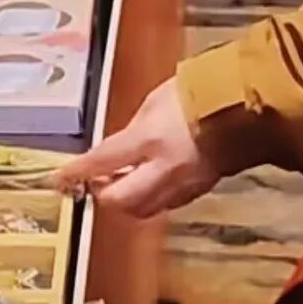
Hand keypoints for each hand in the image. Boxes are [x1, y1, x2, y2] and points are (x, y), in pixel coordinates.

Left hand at [55, 78, 219, 219]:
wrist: (244, 108)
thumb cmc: (195, 93)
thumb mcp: (154, 102)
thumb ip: (133, 130)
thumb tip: (118, 151)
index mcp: (149, 140)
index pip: (102, 162)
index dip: (76, 172)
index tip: (58, 179)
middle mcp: (163, 170)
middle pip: (119, 201)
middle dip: (102, 193)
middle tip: (96, 178)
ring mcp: (181, 186)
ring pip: (141, 210)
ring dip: (124, 200)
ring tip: (119, 179)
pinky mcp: (196, 192)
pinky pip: (162, 205)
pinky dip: (147, 197)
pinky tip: (146, 180)